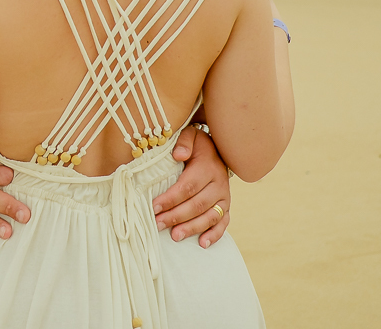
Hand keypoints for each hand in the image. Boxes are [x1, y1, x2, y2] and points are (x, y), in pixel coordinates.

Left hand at [152, 126, 231, 247]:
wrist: (219, 150)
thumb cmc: (198, 145)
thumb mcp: (191, 136)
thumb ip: (183, 142)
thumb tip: (178, 155)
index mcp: (208, 167)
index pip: (188, 186)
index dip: (171, 198)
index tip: (154, 207)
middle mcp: (219, 184)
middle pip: (197, 204)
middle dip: (176, 216)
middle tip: (157, 224)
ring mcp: (225, 197)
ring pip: (210, 216)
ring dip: (192, 228)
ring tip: (175, 236)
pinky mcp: (227, 207)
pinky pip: (223, 223)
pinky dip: (214, 235)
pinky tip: (202, 244)